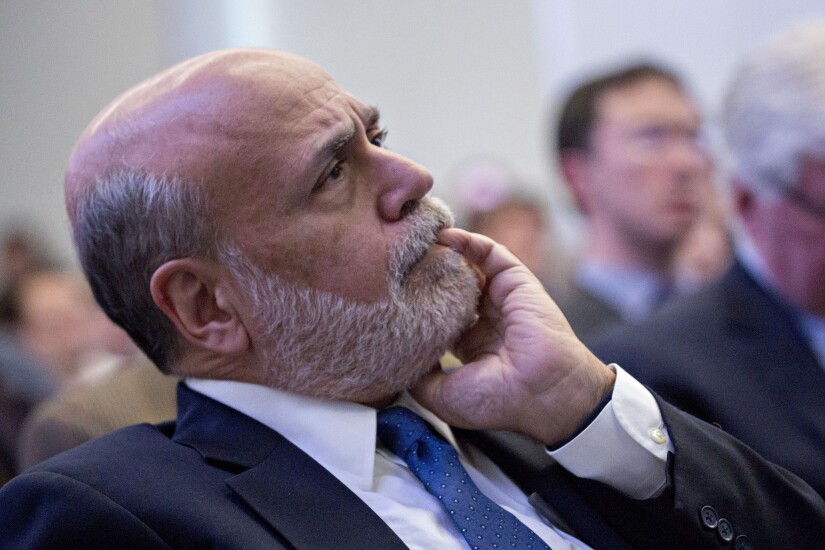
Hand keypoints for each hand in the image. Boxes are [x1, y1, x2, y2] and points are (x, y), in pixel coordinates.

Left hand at [411, 228, 614, 445]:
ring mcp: (500, 299)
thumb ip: (418, 378)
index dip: (414, 306)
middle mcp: (485, 320)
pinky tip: (442, 236)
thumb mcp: (445, 398)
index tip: (387, 296)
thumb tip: (395, 359)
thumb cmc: (498, 400)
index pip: (438, 317)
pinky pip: (489, 252)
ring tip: (415, 243)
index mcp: (471, 347)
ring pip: (466, 266)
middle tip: (395, 262)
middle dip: (424, 275)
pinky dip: (467, 241)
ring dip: (442, 253)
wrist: (544, 390)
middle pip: (449, 288)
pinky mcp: (515, 280)